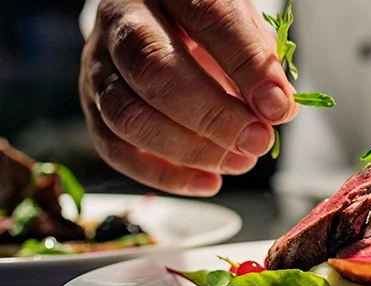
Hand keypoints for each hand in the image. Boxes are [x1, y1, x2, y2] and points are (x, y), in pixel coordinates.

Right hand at [79, 0, 297, 194]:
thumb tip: (276, 110)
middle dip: (213, 116)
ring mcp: (98, 65)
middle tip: (256, 140)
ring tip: (239, 162)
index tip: (278, 107)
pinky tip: (208, 181)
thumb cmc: (206, 29)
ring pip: (128, 116)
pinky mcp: (92, 106)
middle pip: (155, 71)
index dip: (246, 67)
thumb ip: (258, 61)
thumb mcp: (239, 28)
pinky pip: (116, 149)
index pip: (208, 18)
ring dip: (190, 150)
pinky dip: (165, 176)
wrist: (160, 24)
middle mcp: (122, 20)